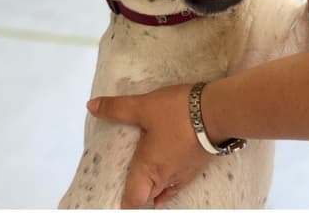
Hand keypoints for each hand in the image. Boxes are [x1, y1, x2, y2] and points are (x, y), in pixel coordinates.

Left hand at [87, 85, 209, 208]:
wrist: (218, 112)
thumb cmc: (177, 113)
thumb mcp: (142, 106)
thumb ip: (116, 108)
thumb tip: (91, 106)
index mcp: (149, 168)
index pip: (134, 199)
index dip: (123, 202)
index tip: (114, 198)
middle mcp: (166, 177)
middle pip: (148, 197)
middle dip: (137, 194)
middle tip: (125, 185)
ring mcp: (184, 174)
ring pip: (164, 191)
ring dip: (153, 189)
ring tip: (142, 181)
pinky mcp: (197, 166)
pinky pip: (178, 183)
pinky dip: (169, 183)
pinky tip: (167, 175)